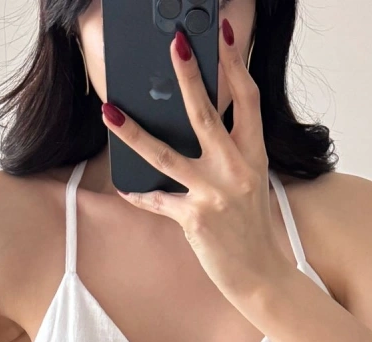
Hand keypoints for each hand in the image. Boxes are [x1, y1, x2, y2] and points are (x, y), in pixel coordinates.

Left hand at [100, 20, 291, 306]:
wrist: (261, 276)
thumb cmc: (252, 228)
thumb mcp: (251, 182)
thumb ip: (231, 152)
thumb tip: (200, 124)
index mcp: (254, 155)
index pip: (247, 99)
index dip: (234, 63)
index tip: (220, 34)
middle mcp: (236, 170)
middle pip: (205, 114)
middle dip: (188, 76)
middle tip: (174, 44)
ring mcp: (214, 194)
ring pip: (166, 154)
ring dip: (133, 132)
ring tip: (110, 112)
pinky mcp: (195, 219)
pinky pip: (158, 200)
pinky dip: (139, 195)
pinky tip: (124, 188)